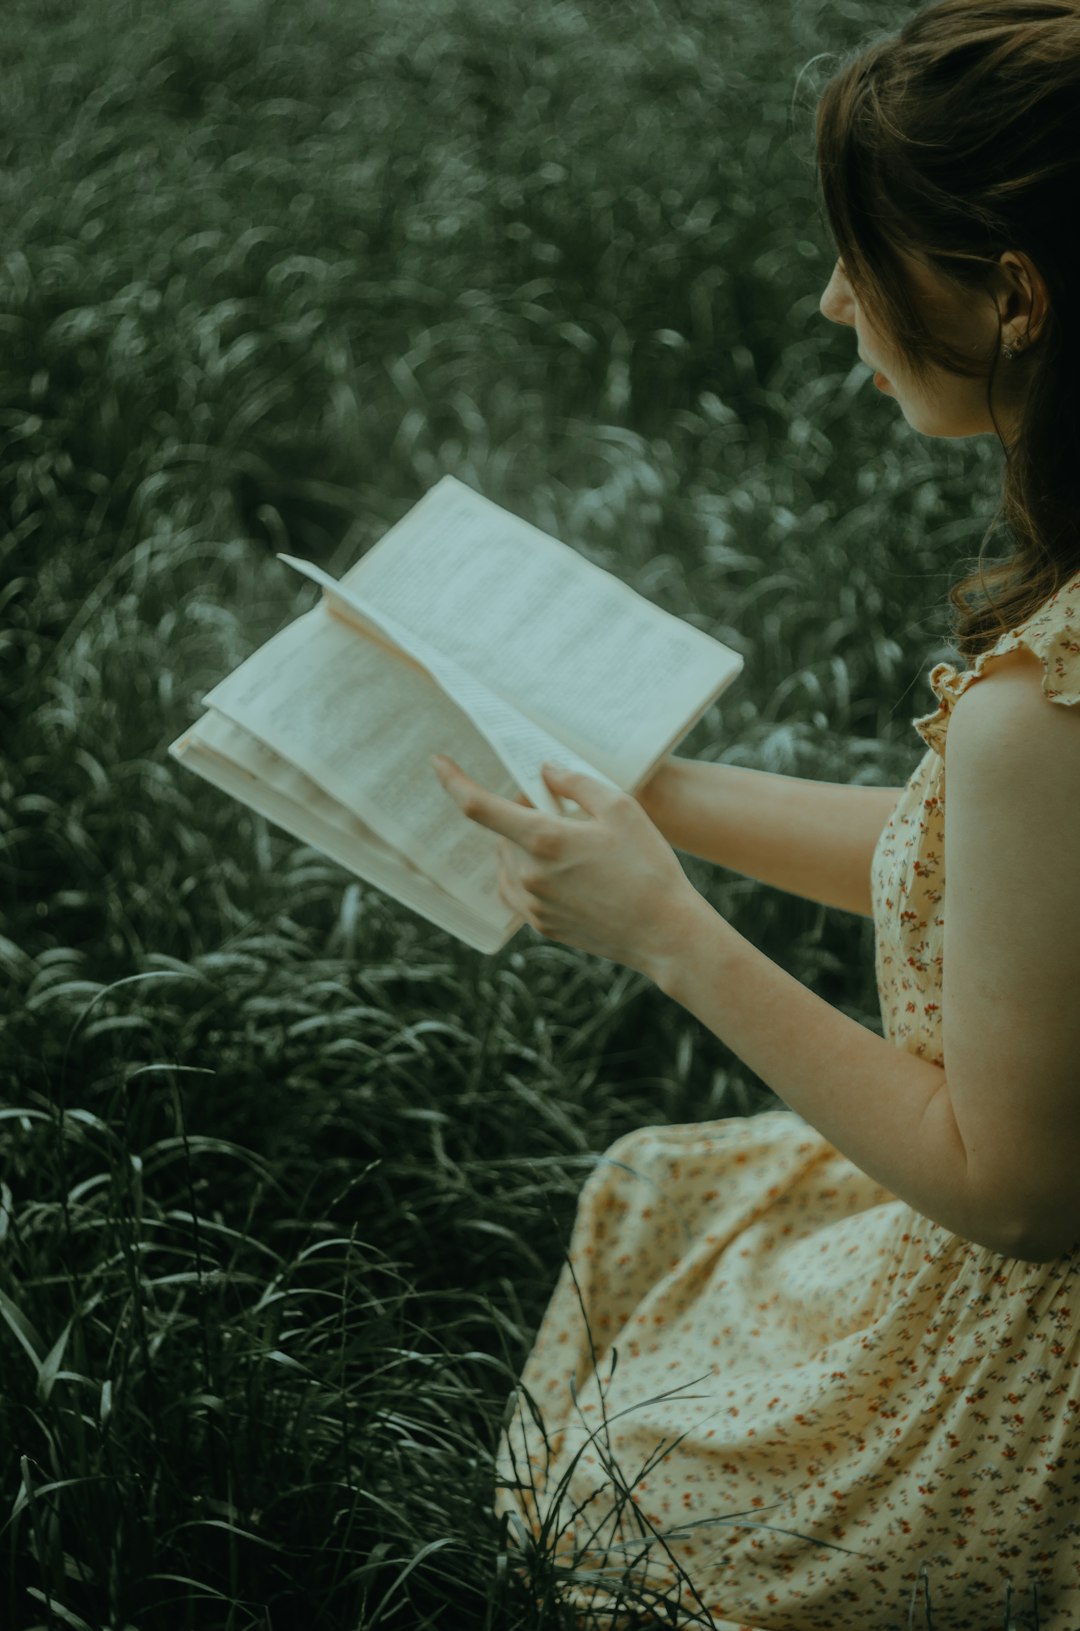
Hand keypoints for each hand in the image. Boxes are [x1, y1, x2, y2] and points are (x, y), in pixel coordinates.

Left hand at [431, 755, 703, 979]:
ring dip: (526, 846)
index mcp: (545, 841)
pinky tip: (564, 872)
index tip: (437, 762)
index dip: (453, 781)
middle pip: (505, 833)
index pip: (480, 807)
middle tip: (564, 810)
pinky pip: (520, 890)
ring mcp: (533, 905)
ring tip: (574, 845)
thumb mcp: (621, 808)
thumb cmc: (649, 867)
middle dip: (523, 814)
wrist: (667, 934)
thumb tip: (544, 772)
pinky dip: (530, 873)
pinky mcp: (543, 926)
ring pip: (510, 862)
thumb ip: (576, 783)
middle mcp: (529, 875)